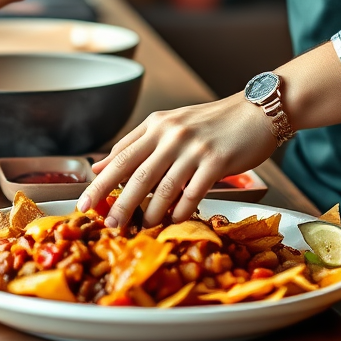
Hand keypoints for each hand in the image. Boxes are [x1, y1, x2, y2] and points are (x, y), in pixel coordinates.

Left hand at [77, 92, 276, 227]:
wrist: (257, 111)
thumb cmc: (213, 123)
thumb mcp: (170, 125)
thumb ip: (136, 144)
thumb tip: (100, 167)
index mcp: (156, 124)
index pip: (120, 155)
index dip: (100, 181)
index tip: (84, 203)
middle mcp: (171, 133)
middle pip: (135, 173)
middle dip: (116, 202)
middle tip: (104, 224)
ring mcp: (193, 147)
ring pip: (161, 186)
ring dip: (147, 212)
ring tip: (137, 228)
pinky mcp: (215, 161)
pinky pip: (191, 193)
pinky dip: (179, 211)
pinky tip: (173, 222)